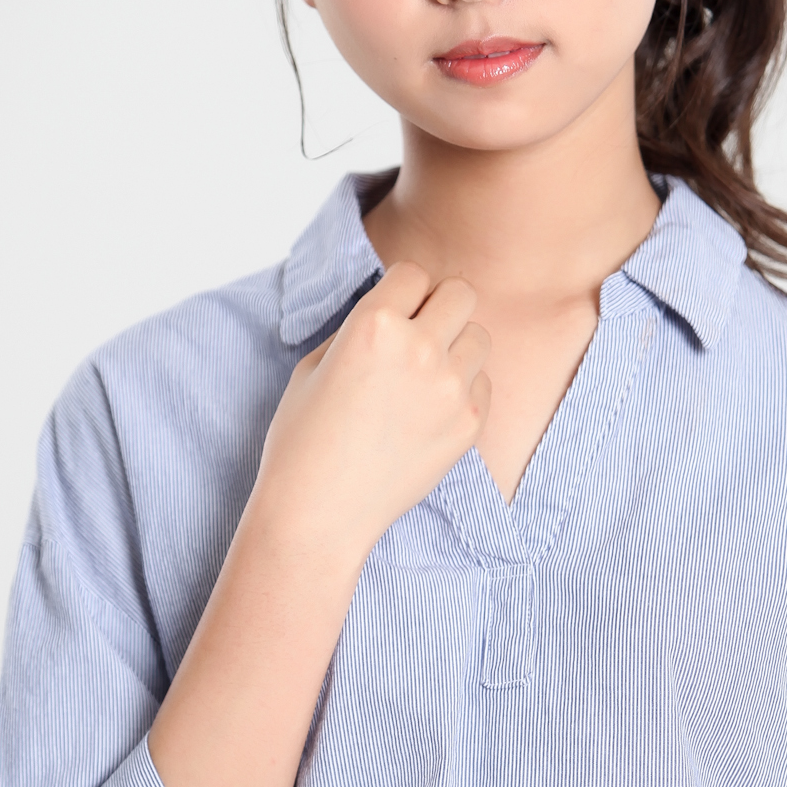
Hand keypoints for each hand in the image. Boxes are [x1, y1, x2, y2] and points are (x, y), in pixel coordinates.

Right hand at [257, 262, 490, 561]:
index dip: (402, 291)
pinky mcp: (469, 424)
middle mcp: (420, 349)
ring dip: (457, 346)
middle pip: (461, 294)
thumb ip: (358, 329)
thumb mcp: (314, 365)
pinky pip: (483, 382)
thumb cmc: (304, 440)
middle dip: (440, 307)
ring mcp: (451, 388)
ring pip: (479, 336)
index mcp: (374, 325)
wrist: (320, 513)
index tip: (395, 311)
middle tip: (419, 335)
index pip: (413, 273)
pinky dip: (464, 388)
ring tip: (426, 375)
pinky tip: (431, 410)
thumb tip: (393, 312)